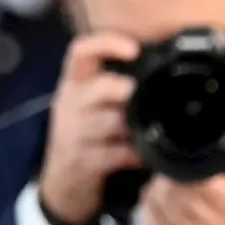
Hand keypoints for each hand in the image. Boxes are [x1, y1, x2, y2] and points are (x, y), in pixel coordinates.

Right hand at [39, 33, 144, 224]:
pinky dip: (137, 154)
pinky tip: (146, 155)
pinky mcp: (81, 161)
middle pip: (101, 87)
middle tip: (149, 100)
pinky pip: (116, 153)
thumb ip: (116, 85)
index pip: (80, 51)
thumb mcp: (90, 103)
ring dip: (137, 127)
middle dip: (130, 92)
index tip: (133, 50)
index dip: (106, 44)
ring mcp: (72, 133)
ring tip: (152, 131)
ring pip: (112, 122)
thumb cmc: (86, 133)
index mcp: (73, 82)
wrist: (61, 181)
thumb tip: (163, 67)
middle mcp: (68, 103)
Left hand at [141, 134, 224, 224]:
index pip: (191, 181)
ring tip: (165, 184)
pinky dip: (153, 216)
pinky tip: (159, 205)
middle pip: (171, 196)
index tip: (182, 157)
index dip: (180, 165)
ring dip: (156, 194)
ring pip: (159, 214)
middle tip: (172, 169)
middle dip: (166, 178)